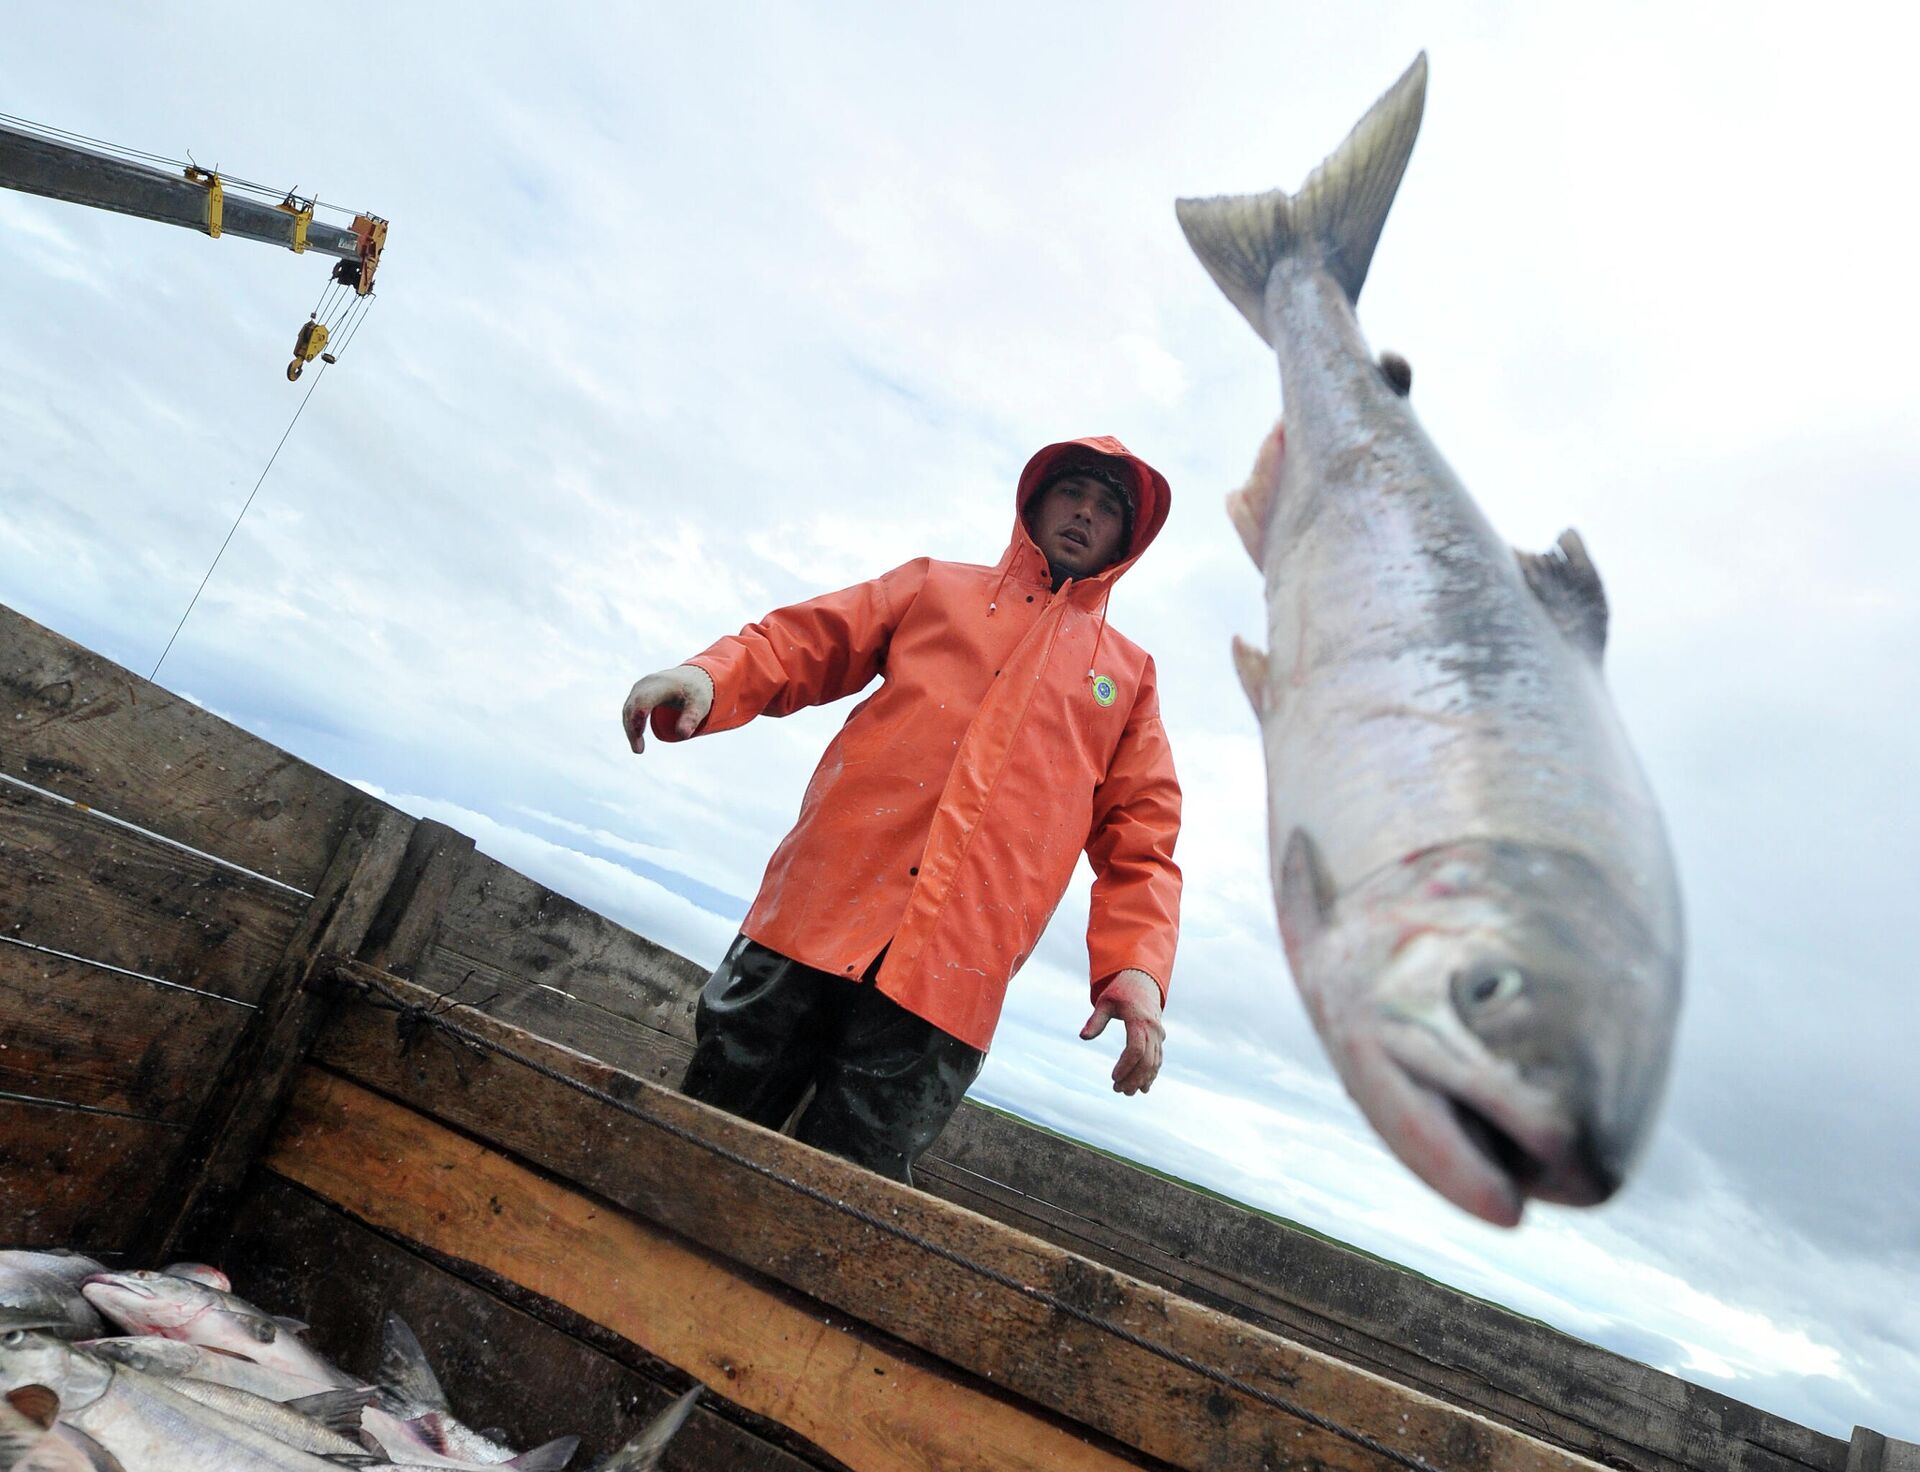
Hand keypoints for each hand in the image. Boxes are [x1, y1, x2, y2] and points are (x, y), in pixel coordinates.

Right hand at [622, 666, 713, 752]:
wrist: (689, 678)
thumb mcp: (699, 705)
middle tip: (638, 751)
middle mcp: (648, 684)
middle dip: (633, 728)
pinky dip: (631, 726)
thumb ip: (692, 718)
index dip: (639, 714)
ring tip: (639, 749)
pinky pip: (629, 711)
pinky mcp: (636, 694)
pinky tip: (637, 740)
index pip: (646, 698)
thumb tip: (683, 735)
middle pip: (634, 706)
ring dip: (631, 730)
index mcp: (664, 684)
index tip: (639, 733)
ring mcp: (639, 688)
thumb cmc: (694, 694)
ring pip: (628, 710)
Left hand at [1079, 968, 1163, 1095]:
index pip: (1135, 1048)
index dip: (1125, 1066)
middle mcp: (1153, 1029)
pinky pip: (1158, 1059)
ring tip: (1127, 1092)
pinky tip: (1143, 1087)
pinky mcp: (1159, 1038)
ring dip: (1142, 1079)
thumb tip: (1083, 1037)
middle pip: (1146, 1060)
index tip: (1113, 1077)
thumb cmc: (1121, 991)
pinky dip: (1151, 1073)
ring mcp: (1159, 1034)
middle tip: (1118, 1090)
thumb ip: (1095, 1020)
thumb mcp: (1105, 1002)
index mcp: (1139, 1019)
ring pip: (1154, 1062)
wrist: (1143, 980)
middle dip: (1133, 1078)